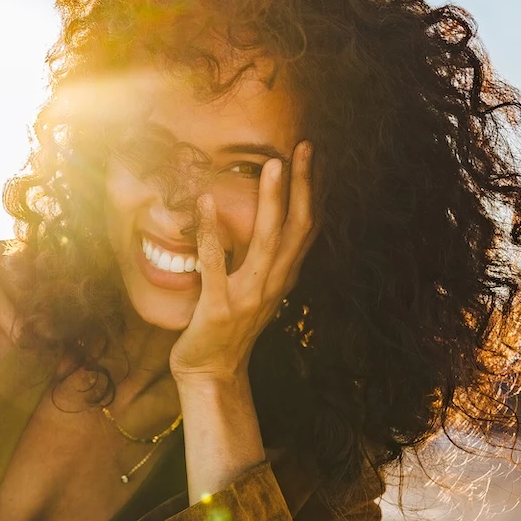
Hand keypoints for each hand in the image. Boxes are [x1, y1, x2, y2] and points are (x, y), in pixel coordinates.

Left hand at [169, 140, 318, 382]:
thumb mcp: (256, 290)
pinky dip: (211, 232)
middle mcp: (274, 285)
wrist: (212, 373)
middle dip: (304, 185)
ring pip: (268, 242)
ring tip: (273, 165)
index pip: (308, 228)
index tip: (317, 155)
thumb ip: (265, 261)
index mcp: (283, 278)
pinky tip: (204, 202)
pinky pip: (216, 264)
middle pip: (298, 228)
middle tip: (305, 146)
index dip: (316, 192)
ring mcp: (249, 297)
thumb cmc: (230, 328)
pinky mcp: (219, 309)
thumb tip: (268, 222)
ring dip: (272, 201)